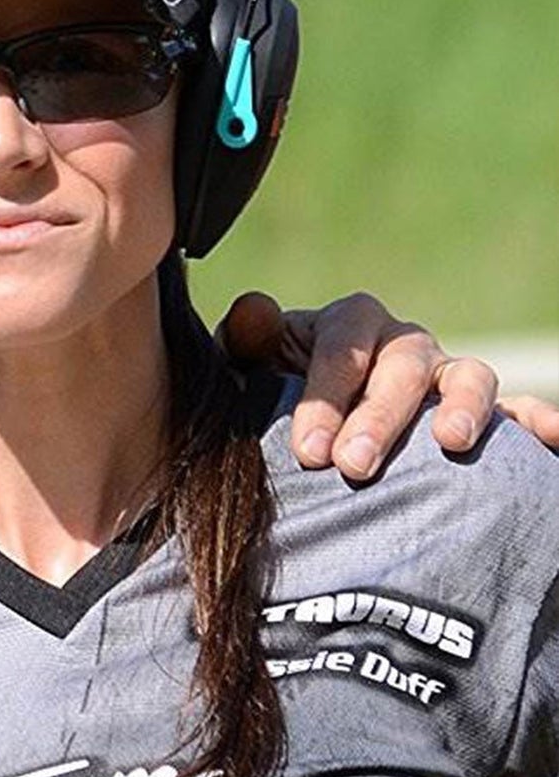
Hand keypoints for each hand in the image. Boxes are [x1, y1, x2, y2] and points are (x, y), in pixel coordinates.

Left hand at [220, 290, 558, 480]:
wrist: (304, 429)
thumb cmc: (270, 394)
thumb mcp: (249, 369)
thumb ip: (247, 341)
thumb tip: (252, 311)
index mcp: (347, 327)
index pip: (344, 345)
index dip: (326, 394)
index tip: (308, 450)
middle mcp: (403, 345)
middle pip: (404, 366)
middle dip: (381, 416)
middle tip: (352, 465)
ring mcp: (444, 378)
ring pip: (469, 376)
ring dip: (464, 406)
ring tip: (451, 442)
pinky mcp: (475, 412)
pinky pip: (516, 410)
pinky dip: (538, 419)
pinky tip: (554, 436)